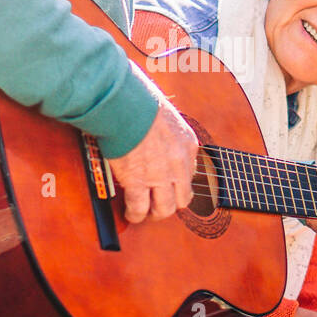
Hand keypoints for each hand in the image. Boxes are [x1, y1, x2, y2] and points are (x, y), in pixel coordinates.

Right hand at [106, 98, 197, 223]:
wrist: (127, 105)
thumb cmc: (141, 102)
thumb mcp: (167, 116)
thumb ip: (166, 132)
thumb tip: (154, 137)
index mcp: (188, 145)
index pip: (190, 174)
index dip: (178, 183)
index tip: (169, 185)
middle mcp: (178, 164)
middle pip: (182, 198)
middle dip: (170, 204)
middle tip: (159, 205)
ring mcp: (160, 175)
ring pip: (164, 208)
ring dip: (154, 213)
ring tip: (144, 213)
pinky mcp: (138, 181)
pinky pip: (140, 207)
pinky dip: (135, 214)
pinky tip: (130, 213)